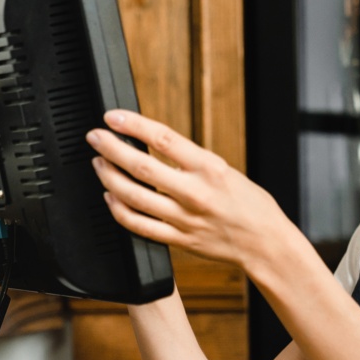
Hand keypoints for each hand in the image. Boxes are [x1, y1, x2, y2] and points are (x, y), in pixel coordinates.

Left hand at [86, 110, 297, 271]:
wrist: (265, 242)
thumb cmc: (250, 204)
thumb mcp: (225, 170)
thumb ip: (191, 161)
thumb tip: (155, 144)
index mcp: (209, 168)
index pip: (163, 139)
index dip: (133, 125)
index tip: (113, 117)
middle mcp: (195, 192)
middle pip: (141, 167)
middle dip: (111, 149)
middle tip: (94, 137)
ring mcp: (184, 218)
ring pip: (133, 197)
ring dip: (109, 178)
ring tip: (98, 164)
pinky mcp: (178, 239)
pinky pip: (138, 226)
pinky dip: (119, 210)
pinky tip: (111, 198)